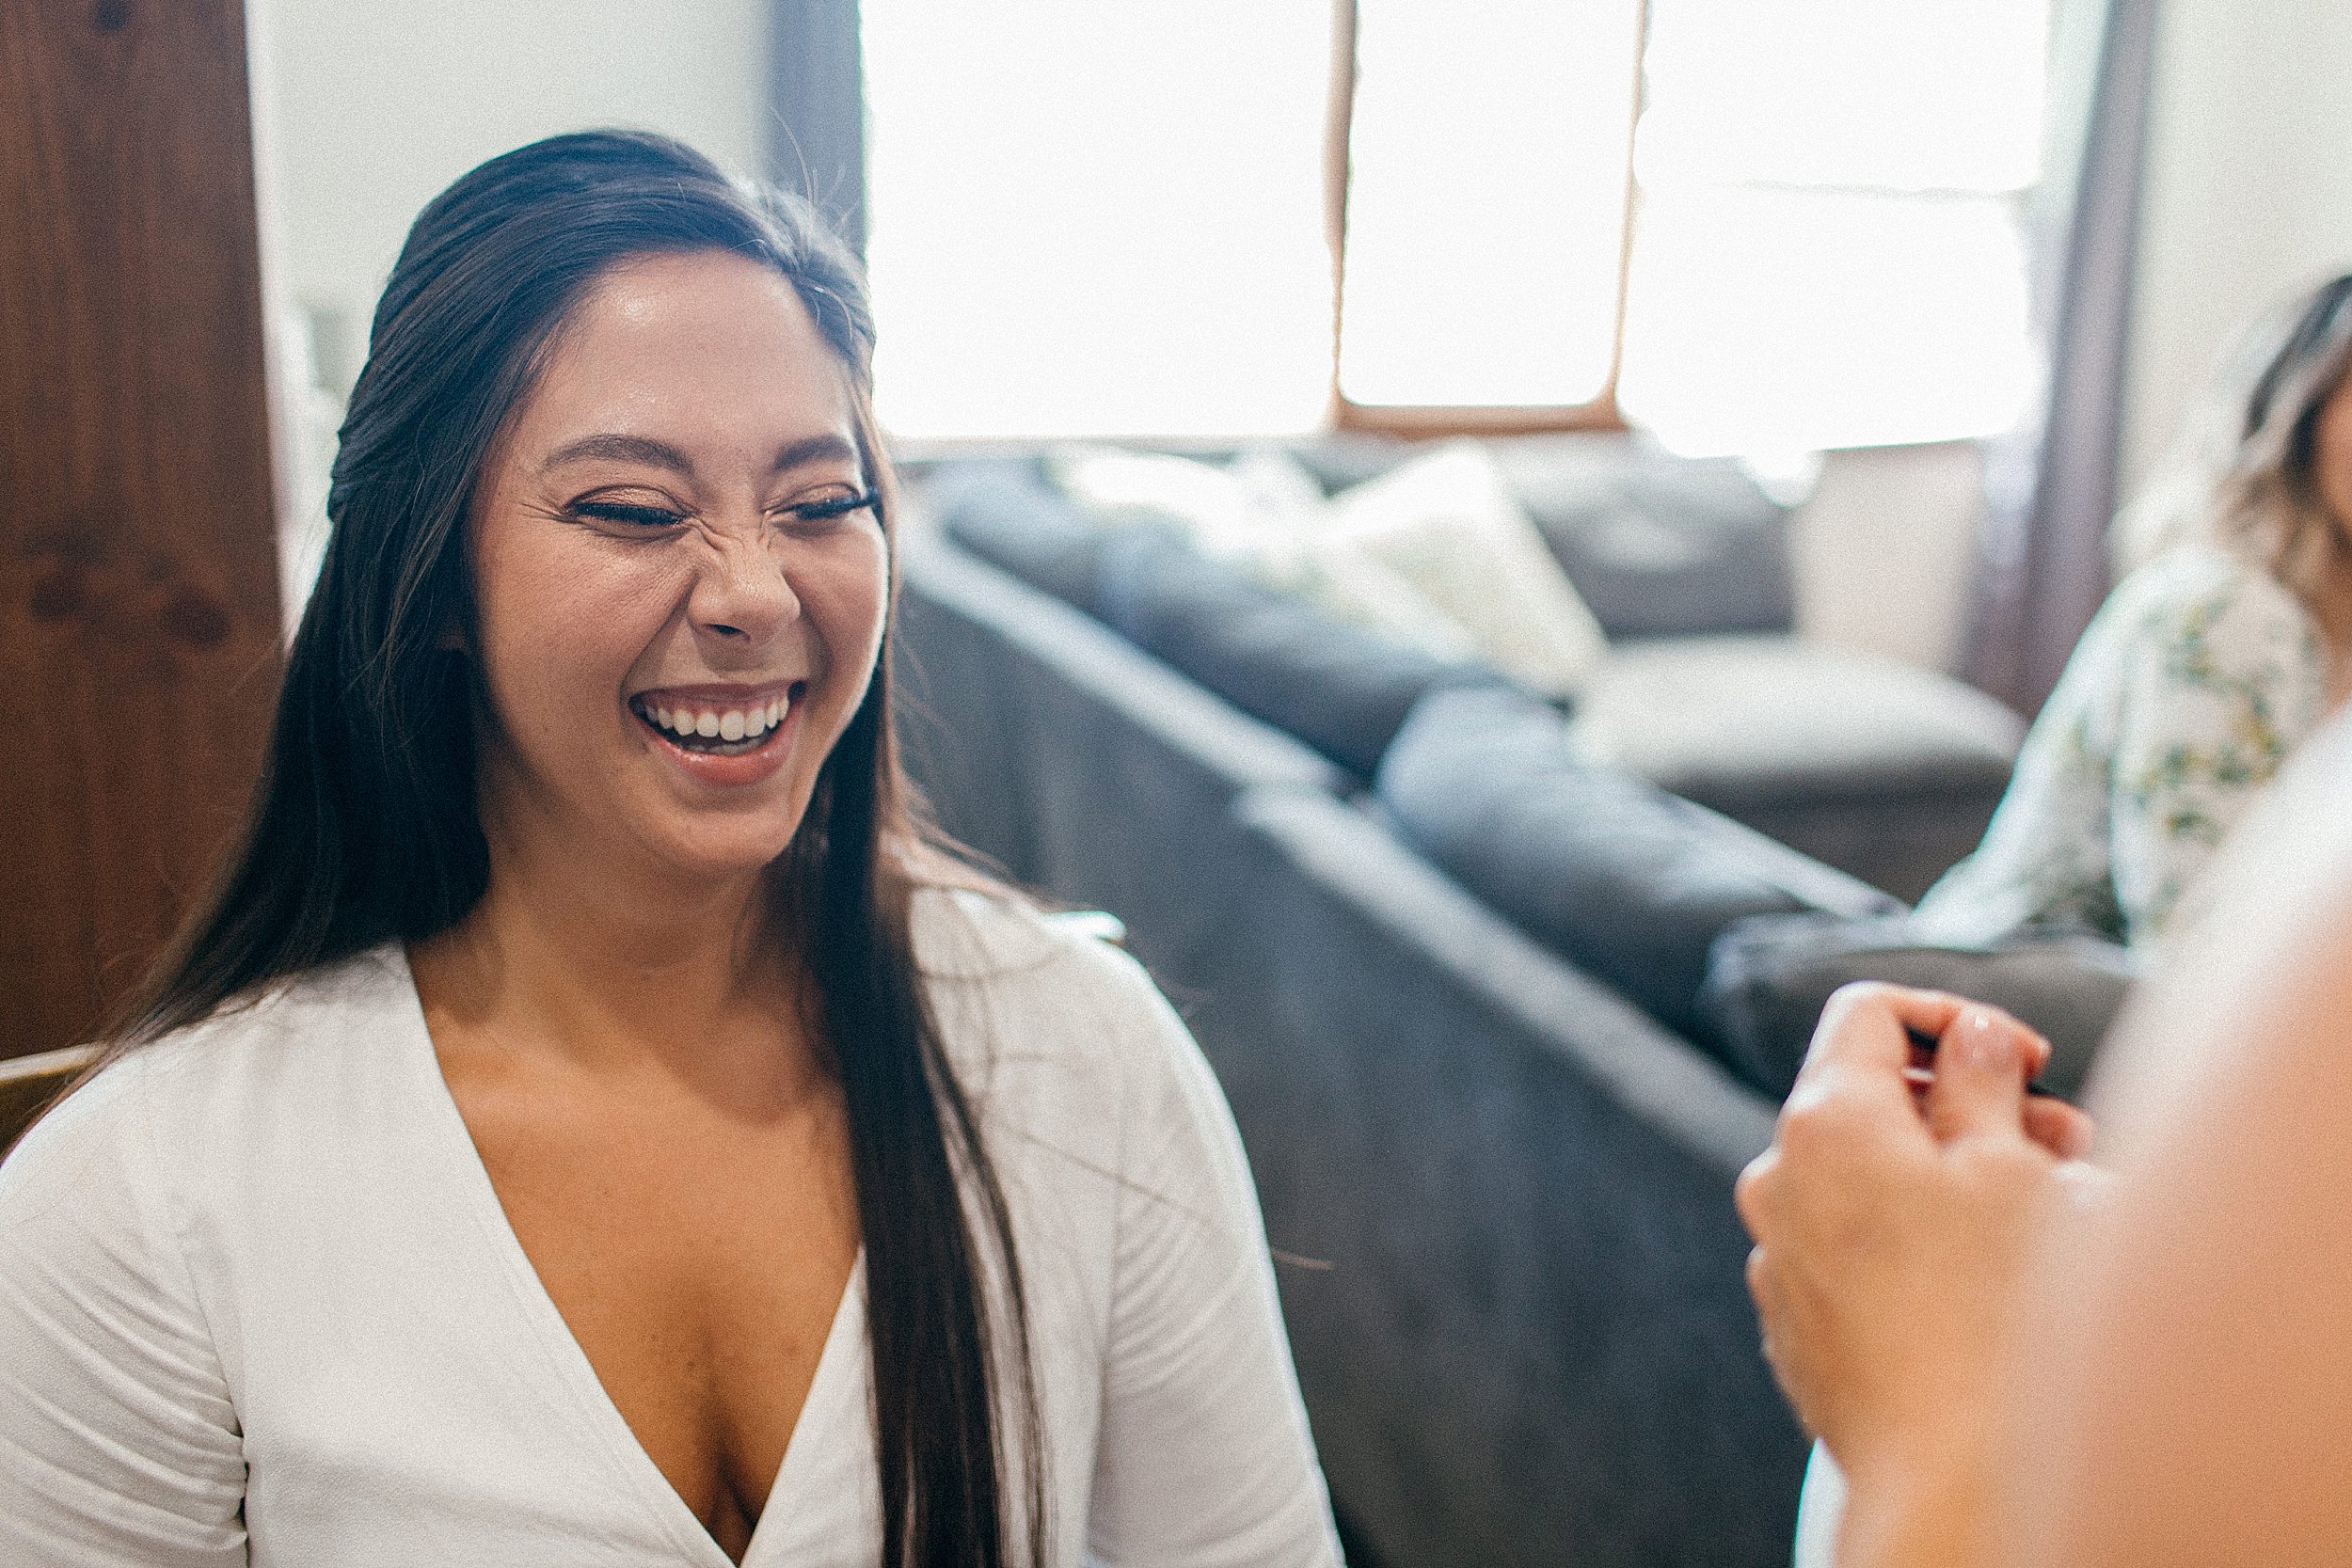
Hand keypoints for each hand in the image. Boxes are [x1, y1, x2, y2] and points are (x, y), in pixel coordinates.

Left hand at [1735, 985, 2096, 1495]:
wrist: (1949, 1476)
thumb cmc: (1991, 1314)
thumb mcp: (2008, 1168)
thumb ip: (1984, 1079)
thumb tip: (1972, 1033)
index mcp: (1823, 1120)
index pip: (1869, 1011)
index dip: (1953, 1017)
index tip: (2026, 1059)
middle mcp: (1778, 1179)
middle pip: (1873, 1099)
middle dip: (1971, 1108)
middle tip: (2064, 1144)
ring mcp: (1781, 1255)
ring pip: (1871, 1181)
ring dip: (1953, 1177)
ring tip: (2047, 1213)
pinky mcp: (1799, 1321)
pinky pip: (1858, 1250)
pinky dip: (1918, 1239)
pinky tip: (1988, 1278)